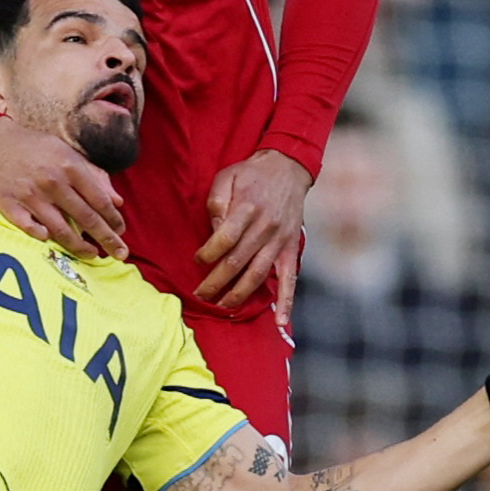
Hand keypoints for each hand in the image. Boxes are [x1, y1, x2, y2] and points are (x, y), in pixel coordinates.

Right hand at [0, 120, 126, 260]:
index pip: (99, 200)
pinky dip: (40, 235)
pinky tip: (50, 240)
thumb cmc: (37, 149)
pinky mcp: (9, 204)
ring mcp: (30, 195)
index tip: (122, 231)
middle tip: (120, 253)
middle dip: (106, 238)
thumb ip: (95, 176)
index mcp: (70, 167)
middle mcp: (52, 182)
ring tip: (93, 255)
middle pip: (85, 217)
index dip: (114, 219)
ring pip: (60, 229)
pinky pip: (28, 226)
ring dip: (79, 245)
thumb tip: (118, 201)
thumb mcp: (68, 154)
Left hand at [195, 150, 311, 323]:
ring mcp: (280, 241)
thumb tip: (214, 231)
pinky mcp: (291, 249)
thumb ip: (217, 201)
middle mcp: (265, 227)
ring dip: (239, 294)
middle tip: (199, 295)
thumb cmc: (252, 174)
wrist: (288, 168)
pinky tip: (279, 321)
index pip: (225, 239)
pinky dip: (286, 302)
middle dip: (216, 282)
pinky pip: (290, 279)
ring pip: (258, 274)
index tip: (198, 260)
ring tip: (222, 307)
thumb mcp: (227, 176)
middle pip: (238, 262)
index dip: (208, 254)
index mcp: (247, 208)